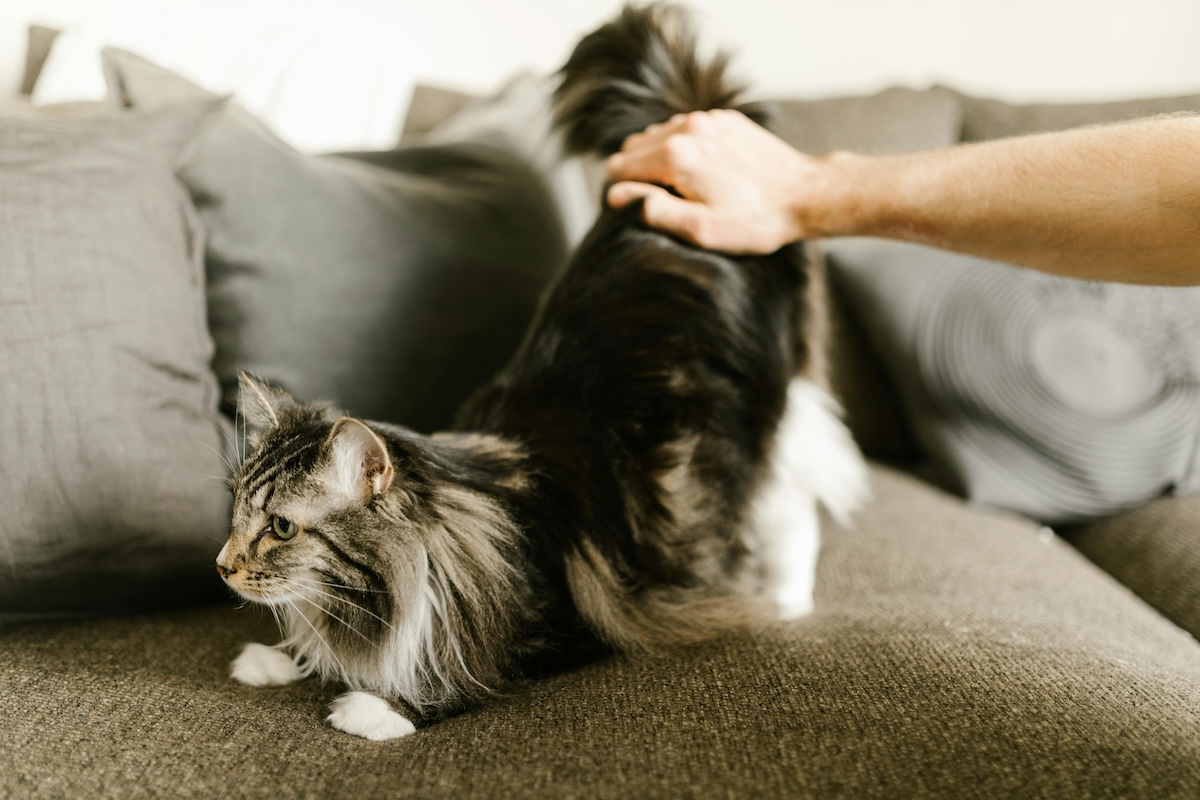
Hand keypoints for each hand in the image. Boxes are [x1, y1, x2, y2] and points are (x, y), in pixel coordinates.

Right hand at [605, 109, 821, 253]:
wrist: (805, 194)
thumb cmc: (754, 220)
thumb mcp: (700, 229)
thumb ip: (654, 211)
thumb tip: (617, 196)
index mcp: (675, 155)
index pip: (618, 167)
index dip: (621, 192)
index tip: (640, 210)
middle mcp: (687, 128)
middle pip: (633, 147)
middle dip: (638, 174)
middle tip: (663, 203)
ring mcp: (707, 119)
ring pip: (658, 135)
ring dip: (659, 160)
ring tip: (685, 189)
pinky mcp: (725, 119)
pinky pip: (686, 130)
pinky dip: (686, 148)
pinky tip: (707, 173)